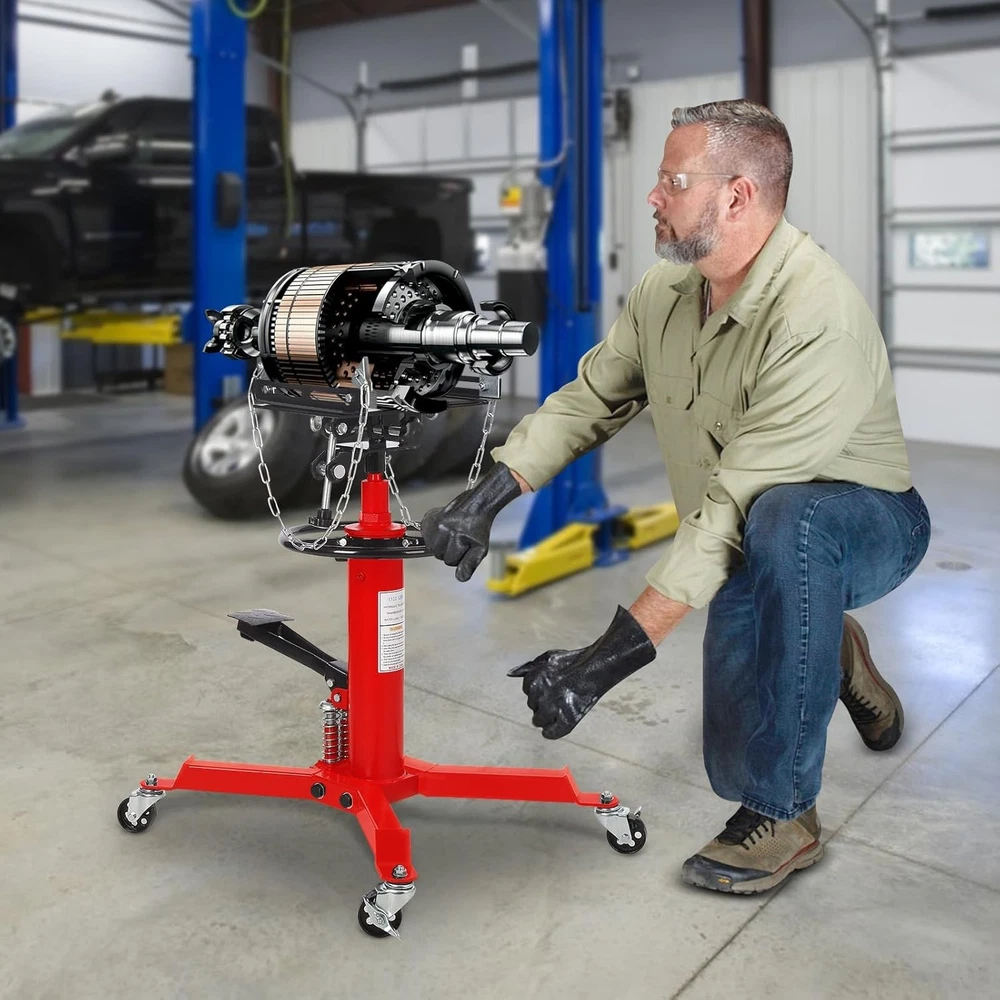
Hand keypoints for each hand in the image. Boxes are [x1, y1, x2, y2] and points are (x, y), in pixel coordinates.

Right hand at [420, 462, 522, 581]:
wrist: (474, 506)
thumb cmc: (478, 528)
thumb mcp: (480, 548)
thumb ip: (470, 564)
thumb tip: (460, 578)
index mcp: (456, 537)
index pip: (450, 561)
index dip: (458, 556)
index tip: (464, 546)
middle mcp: (442, 529)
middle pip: (438, 554)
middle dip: (448, 550)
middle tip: (458, 539)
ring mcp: (433, 522)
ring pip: (430, 546)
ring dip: (439, 544)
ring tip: (451, 534)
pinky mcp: (428, 518)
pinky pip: (425, 535)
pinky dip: (432, 535)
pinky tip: (443, 529)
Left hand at [507, 606, 655, 738]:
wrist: (596, 667)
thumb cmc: (573, 661)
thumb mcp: (547, 658)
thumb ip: (529, 667)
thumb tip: (511, 673)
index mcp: (533, 679)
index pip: (528, 691)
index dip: (539, 689)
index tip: (551, 687)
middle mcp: (540, 694)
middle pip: (533, 706)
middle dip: (542, 702)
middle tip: (559, 695)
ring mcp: (553, 708)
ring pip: (538, 721)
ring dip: (546, 716)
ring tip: (561, 706)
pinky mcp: (567, 720)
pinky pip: (550, 733)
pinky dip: (552, 731)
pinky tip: (559, 723)